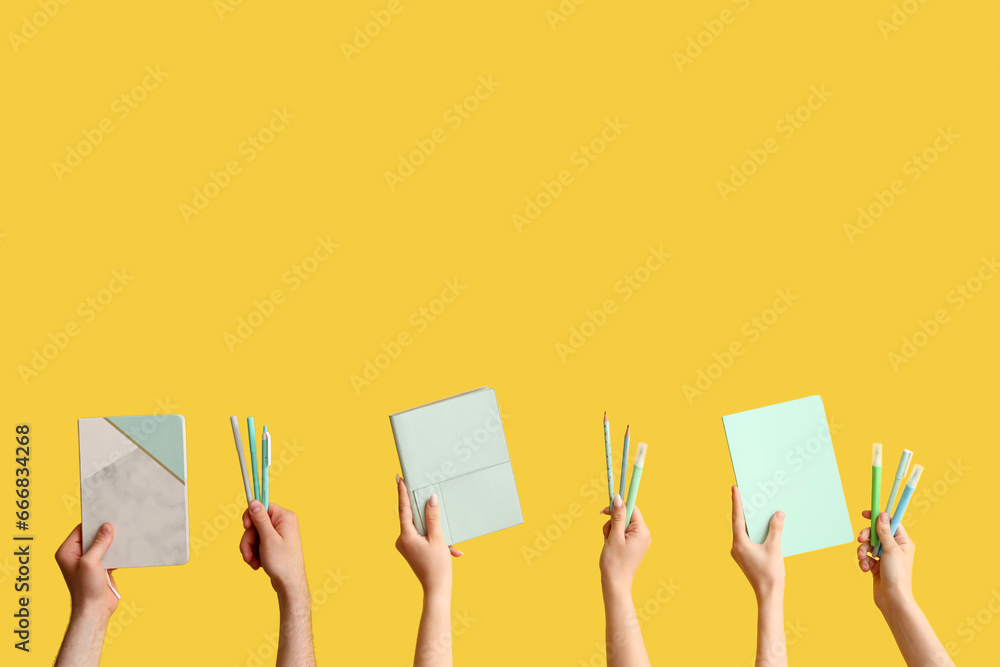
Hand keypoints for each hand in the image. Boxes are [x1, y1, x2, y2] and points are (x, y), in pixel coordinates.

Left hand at [55, 523, 119, 619]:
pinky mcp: (101, 567)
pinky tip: (126, 547)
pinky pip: (110, 553)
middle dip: (105, 531)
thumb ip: (99, 544)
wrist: (95, 610)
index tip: (107, 515)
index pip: (81, 529)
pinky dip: (117, 550)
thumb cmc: (86, 589)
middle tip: (118, 522)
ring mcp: (89, 561)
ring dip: (113, 541)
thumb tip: (106, 527)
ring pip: (103, 544)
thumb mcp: (91, 562)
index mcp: (67, 552)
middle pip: (93, 536)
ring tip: (124, 533)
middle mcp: (76, 555)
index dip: (93, 523)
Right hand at [240, 501, 307, 595]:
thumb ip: (260, 519)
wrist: (289, 584)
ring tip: (253, 562)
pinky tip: (257, 564)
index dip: (251, 517)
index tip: (245, 527)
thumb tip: (254, 501)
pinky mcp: (275, 544)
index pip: (262, 507)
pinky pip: (258, 543)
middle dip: (249, 540)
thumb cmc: (282, 562)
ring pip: (255, 535)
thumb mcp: (268, 539)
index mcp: (285, 517)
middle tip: (248, 555)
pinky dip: (255, 553)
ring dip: (250, 549)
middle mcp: (283, 523)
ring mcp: (279, 534)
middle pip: (256, 523)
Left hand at [395, 475, 460, 593]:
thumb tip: (430, 499)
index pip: (403, 509)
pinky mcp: (412, 551)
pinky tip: (450, 550)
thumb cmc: (437, 567)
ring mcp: (406, 546)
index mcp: (406, 536)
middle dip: (423, 509)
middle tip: (421, 488)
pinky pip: (423, 537)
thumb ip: (433, 517)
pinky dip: (436, 539)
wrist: (436, 590)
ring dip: (435, 529)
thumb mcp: (438, 539)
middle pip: (412, 517)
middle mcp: (402, 540)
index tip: (398, 478)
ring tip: (447, 540)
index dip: (402, 492)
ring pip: (420, 528)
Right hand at [599, 494, 650, 591]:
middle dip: (613, 522)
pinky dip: (614, 536)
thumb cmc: (615, 562)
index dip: (618, 507)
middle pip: (626, 516)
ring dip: (612, 530)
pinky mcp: (633, 545)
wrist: (615, 583)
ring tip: (608, 542)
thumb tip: (618, 498)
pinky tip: (610, 545)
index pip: (632, 508)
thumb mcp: (614, 536)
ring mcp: (639, 541)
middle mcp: (644, 534)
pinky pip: (623, 533)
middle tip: (607, 533)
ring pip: (622, 525)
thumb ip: (618, 516)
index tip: (606, 510)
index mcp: (642, 531)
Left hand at [730, 486, 784, 599]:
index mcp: (739, 543)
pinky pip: (750, 540)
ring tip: (756, 507)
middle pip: (740, 524)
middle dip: (744, 509)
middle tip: (746, 493)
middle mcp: (736, 547)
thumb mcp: (774, 548)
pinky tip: (764, 527)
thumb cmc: (770, 573)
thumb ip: (776, 529)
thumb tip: (778, 513)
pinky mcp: (746, 558)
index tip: (734, 488)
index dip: (737, 501)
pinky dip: (756, 532)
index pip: (737, 518)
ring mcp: (740, 553)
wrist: (768, 596)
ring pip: (745, 532)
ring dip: (751, 521)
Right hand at [856, 510, 914, 613]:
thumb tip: (882, 515)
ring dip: (862, 551)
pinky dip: (863, 561)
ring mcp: (884, 557)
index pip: (890, 523)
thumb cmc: (897, 575)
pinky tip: (865, 569)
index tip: (866, 513)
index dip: (879, 517)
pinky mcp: (876, 566)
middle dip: (866, 536)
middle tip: (860, 539)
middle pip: (876, 533)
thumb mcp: (890, 550)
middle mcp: (894, 548)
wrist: (892, 599)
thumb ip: (884, 532)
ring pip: (868, 545)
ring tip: (863, 559)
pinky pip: (866, 557)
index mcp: (902, 542)